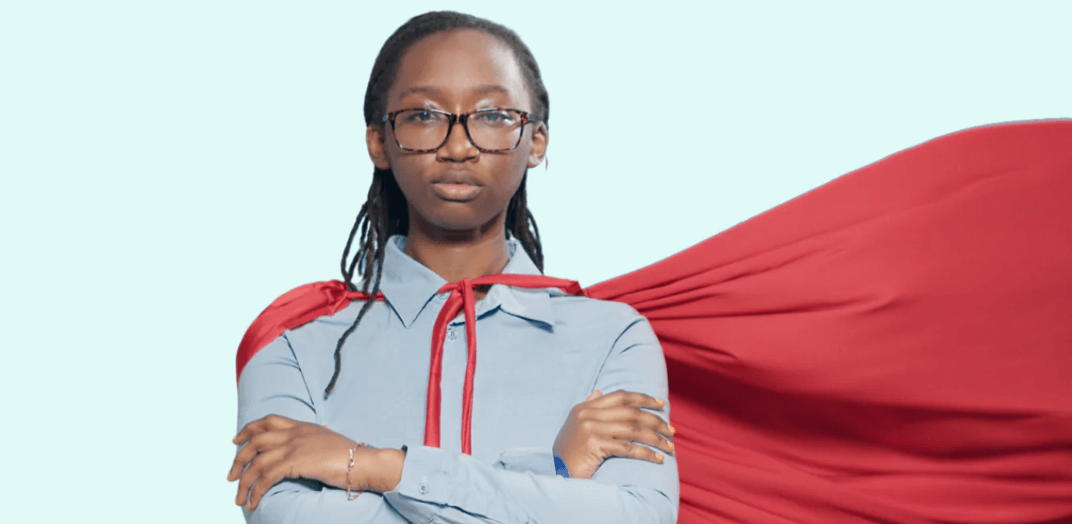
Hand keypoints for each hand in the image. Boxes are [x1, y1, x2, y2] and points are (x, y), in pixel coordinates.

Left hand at [226, 415, 382, 510]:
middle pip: (255, 440)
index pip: (268, 421)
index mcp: (302, 426)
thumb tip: (310, 447)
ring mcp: (294, 447)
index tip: (235, 440)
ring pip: (256, 462)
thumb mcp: (328, 442)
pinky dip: (256, 491)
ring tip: (239, 498)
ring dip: (243, 482)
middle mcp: (295, 433)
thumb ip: (314, 441)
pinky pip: (266, 477)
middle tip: (230, 476)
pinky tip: (253, 501)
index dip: (248, 429)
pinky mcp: (295, 463)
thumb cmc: (351, 456)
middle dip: (238, 459)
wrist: (365, 462)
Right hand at [552, 390, 674, 478]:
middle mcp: (587, 414)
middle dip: (655, 420)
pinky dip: (646, 453)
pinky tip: (658, 458)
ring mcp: (590, 428)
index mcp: (585, 408)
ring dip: (655, 438)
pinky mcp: (594, 444)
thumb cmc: (569, 453)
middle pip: (630, 412)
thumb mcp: (575, 425)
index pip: (620, 396)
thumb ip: (588, 407)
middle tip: (671, 431)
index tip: (662, 405)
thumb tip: (600, 391)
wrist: (557, 473)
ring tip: (669, 446)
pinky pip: (628, 447)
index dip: (643, 398)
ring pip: (633, 429)